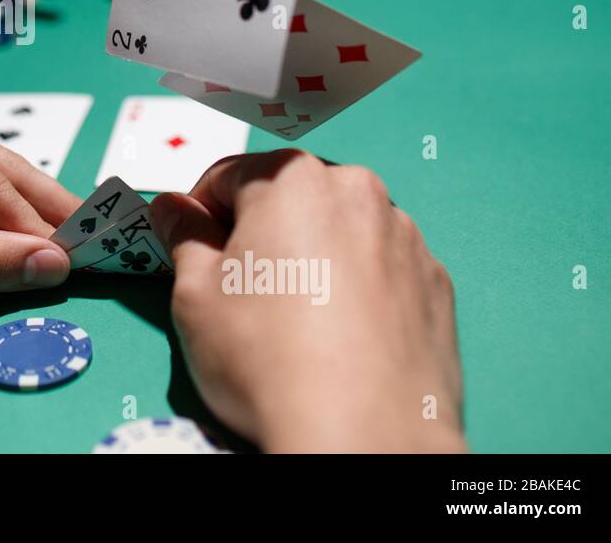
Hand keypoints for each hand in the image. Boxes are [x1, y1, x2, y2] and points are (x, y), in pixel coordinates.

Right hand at [151, 150, 465, 451]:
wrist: (364, 435)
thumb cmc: (266, 358)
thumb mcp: (195, 295)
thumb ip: (182, 237)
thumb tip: (173, 207)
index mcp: (293, 180)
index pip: (228, 175)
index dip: (199, 214)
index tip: (192, 251)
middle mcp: (359, 192)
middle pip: (291, 199)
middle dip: (262, 232)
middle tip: (243, 292)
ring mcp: (407, 238)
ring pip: (340, 232)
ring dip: (313, 257)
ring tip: (297, 323)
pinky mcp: (437, 284)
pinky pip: (382, 269)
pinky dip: (358, 288)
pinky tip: (341, 338)